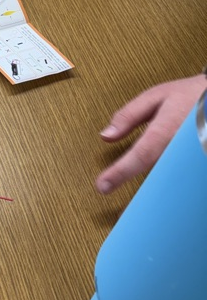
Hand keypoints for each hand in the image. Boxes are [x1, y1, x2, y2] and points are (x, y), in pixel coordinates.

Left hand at [96, 75, 206, 193]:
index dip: (120, 173)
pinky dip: (174, 186)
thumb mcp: (157, 96)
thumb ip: (129, 116)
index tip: (103, 186)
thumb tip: (106, 135)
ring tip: (145, 204)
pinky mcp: (199, 166)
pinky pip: (185, 180)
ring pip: (172, 181)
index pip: (140, 155)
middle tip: (121, 204)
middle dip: (140, 192)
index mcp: (168, 129)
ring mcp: (194, 158)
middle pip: (157, 176)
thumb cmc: (193, 95)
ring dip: (159, 193)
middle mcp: (183, 147)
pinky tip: (165, 193)